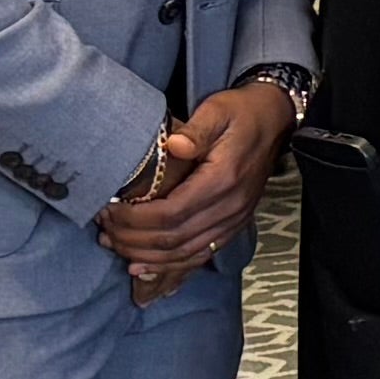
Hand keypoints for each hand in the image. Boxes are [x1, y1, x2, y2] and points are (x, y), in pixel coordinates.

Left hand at [101, 80, 294, 296]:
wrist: (276, 121)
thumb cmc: (241, 113)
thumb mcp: (218, 110)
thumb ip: (197, 129)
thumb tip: (174, 145)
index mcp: (223, 180)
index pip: (171, 214)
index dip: (135, 219)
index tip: (109, 211)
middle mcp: (230, 207)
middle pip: (174, 240)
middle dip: (133, 240)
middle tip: (104, 232)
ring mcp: (234, 220)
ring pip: (185, 254)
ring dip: (147, 257)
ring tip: (116, 247)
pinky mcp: (233, 225)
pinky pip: (200, 255)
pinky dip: (172, 267)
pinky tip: (148, 268)